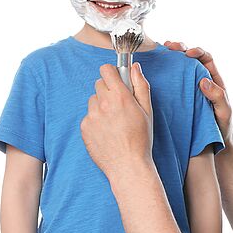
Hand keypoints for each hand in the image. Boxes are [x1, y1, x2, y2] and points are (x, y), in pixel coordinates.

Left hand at [80, 63, 154, 179]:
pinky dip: (96, 120)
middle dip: (108, 90)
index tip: (117, 79)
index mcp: (120, 97)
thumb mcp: (147, 110)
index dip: (113, 73)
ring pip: (93, 100)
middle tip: (119, 105)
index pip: (106, 70)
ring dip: (101, 105)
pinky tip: (107, 131)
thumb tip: (135, 68)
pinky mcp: (84, 127)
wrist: (127, 165)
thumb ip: (141, 86)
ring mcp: (91, 116)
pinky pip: (88, 116)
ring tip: (113, 121)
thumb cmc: (140, 139)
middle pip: (99, 84)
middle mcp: (103, 104)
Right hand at [164, 41, 232, 143]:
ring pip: (180, 67)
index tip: (188, 53)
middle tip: (168, 46)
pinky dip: (165, 72)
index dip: (197, 52)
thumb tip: (203, 80)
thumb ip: (217, 96)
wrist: (213, 142)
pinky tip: (156, 69)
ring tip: (160, 52)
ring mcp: (189, 87)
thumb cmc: (222, 126)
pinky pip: (172, 81)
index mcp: (213, 80)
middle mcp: (200, 80)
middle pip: (191, 58)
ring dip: (171, 57)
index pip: (206, 59)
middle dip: (180, 49)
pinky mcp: (179, 96)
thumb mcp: (223, 111)